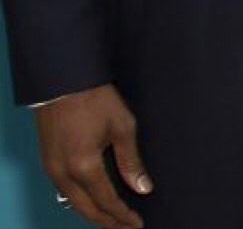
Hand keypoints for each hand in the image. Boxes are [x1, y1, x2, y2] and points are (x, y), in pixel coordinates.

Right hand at [36, 84, 151, 227]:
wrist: (64, 80)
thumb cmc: (95, 100)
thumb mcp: (123, 128)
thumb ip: (131, 162)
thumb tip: (143, 188)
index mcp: (84, 167)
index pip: (107, 202)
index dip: (123, 216)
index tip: (137, 224)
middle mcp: (63, 173)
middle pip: (86, 210)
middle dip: (108, 222)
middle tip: (126, 228)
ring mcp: (51, 168)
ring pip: (71, 202)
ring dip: (92, 213)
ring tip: (112, 219)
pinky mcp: (46, 161)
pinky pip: (62, 191)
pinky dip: (78, 201)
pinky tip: (91, 201)